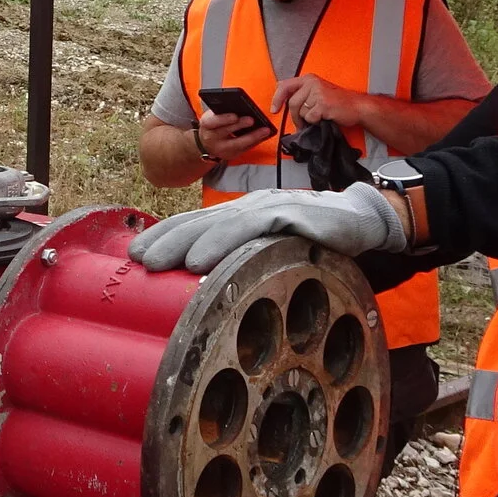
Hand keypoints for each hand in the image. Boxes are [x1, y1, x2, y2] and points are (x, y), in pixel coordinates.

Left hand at [128, 182, 405, 273]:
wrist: (364, 218)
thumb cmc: (316, 239)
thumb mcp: (275, 249)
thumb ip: (248, 259)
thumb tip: (213, 288)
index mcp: (241, 215)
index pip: (194, 223)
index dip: (164, 235)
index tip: (134, 254)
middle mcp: (248, 208)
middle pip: (197, 221)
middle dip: (165, 240)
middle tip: (135, 260)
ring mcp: (268, 209)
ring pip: (217, 224)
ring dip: (184, 243)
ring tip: (157, 261)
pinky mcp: (289, 215)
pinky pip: (249, 230)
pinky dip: (223, 243)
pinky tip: (202, 258)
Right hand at [195, 109, 273, 161]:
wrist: (208, 144)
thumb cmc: (214, 125)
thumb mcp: (213, 116)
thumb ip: (222, 111)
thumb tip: (242, 105)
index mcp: (206, 125)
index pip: (212, 121)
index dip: (223, 119)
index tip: (235, 115)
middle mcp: (212, 139)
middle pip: (226, 132)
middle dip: (240, 126)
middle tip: (252, 120)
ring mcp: (222, 149)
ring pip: (238, 144)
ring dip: (253, 137)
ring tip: (265, 130)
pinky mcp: (232, 155)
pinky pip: (245, 149)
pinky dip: (255, 142)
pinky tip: (264, 136)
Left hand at [273, 74, 363, 128]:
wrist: (357, 107)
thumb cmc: (337, 101)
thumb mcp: (317, 90)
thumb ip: (300, 90)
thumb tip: (279, 90)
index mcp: (309, 79)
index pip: (285, 86)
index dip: (277, 98)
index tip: (274, 109)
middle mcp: (312, 83)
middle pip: (292, 103)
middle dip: (295, 116)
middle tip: (302, 123)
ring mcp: (318, 92)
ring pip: (301, 112)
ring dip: (307, 119)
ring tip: (319, 117)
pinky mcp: (323, 104)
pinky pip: (310, 118)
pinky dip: (316, 121)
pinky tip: (325, 117)